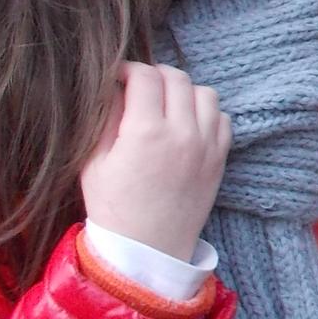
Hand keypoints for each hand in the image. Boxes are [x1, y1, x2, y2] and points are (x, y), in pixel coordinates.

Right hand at [79, 63, 230, 261]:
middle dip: (156, 75)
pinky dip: (206, 113)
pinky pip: (222, 118)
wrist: (148, 249)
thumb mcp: (94, 162)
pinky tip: (187, 123)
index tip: (117, 76)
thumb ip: (106, 119)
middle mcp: (183, 133)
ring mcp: (207, 145)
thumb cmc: (113, 208)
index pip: (145, 77)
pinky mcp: (220, 158)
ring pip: (206, 93)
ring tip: (165, 103)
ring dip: (185, 91)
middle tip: (140, 86)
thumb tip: (115, 87)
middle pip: (178, 78)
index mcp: (145, 132)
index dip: (128, 69)